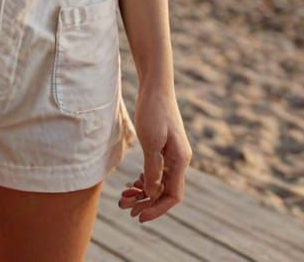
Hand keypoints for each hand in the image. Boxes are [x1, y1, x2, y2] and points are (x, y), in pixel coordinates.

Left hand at [117, 85, 191, 221]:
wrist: (155, 86)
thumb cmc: (153, 110)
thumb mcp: (151, 141)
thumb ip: (153, 168)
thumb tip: (151, 192)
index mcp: (180, 161)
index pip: (172, 196)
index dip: (156, 208)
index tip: (138, 216)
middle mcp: (179, 160)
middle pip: (165, 192)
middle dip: (145, 202)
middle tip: (124, 206)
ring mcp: (172, 154)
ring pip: (159, 182)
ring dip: (143, 191)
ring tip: (123, 197)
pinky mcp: (164, 147)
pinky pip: (157, 171)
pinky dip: (145, 179)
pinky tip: (132, 182)